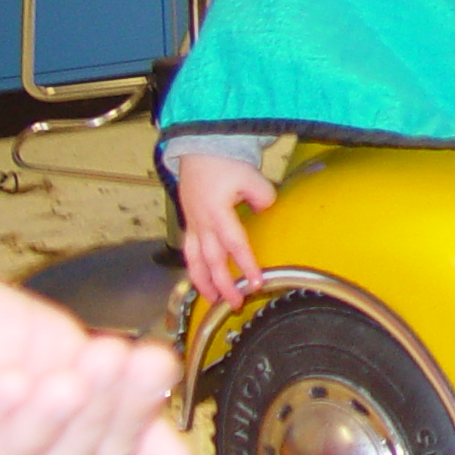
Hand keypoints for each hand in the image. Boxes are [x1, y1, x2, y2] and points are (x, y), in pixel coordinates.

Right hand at [177, 153, 273, 307]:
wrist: (199, 151)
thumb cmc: (224, 163)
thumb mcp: (250, 175)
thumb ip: (262, 195)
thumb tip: (266, 209)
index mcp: (217, 212)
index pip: (235, 244)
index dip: (246, 264)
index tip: (256, 282)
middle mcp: (201, 222)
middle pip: (212, 260)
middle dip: (224, 284)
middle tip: (236, 303)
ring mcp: (193, 224)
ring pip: (194, 260)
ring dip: (203, 282)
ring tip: (212, 301)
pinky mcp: (189, 224)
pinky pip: (188, 251)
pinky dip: (193, 268)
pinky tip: (200, 282)